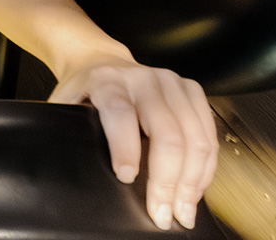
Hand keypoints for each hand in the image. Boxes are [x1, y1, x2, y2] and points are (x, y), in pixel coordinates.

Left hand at [51, 57, 216, 229]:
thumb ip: (69, 132)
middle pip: (167, 134)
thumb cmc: (83, 91)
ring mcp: (172, 83)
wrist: (100, 60)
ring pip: (195, 138)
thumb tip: (74, 173)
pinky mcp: (192, 91)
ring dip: (192, 182)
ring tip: (183, 210)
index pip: (120, 113)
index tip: (126, 178)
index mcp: (107, 80)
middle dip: (166, 181)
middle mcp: (143, 79)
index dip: (125, 148)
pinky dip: (205, 169)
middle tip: (162, 214)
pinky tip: (195, 189)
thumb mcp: (66, 106)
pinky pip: (208, 135)